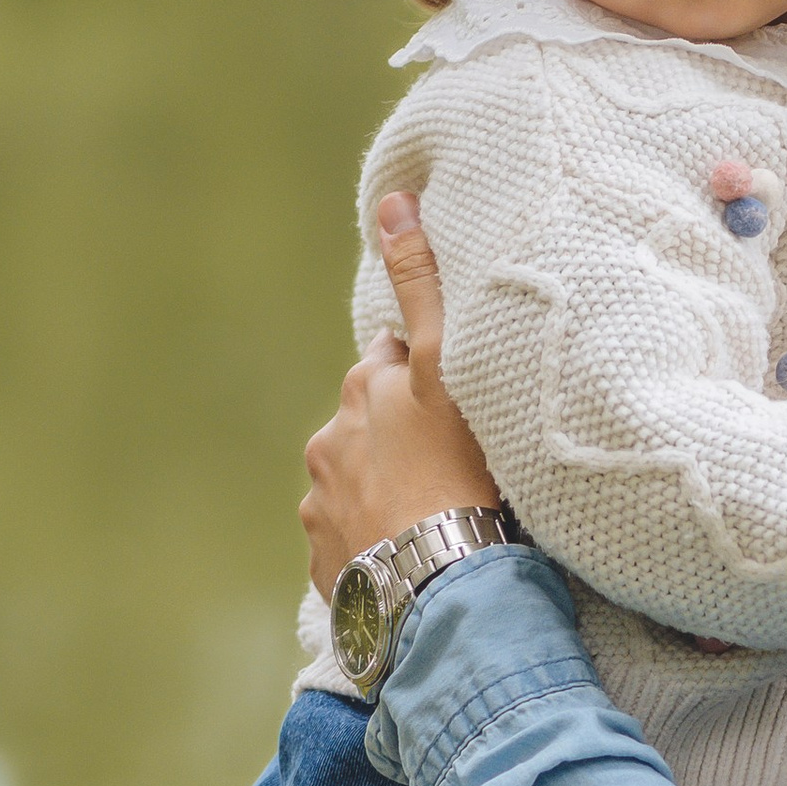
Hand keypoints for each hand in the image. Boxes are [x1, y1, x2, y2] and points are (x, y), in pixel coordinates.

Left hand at [301, 193, 500, 592]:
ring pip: (354, 476)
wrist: (440, 585)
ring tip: (432, 512)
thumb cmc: (464, 474)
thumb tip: (392, 200)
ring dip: (382, 483)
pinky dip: (368, 534)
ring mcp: (324, 498)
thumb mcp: (451, 371)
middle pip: (369, 417)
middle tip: (450, 457)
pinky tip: (407, 549)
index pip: (393, 355)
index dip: (421, 372)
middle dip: (396, 427)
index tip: (448, 396)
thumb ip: (423, 288)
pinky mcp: (322, 552)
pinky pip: (346, 534)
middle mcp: (334, 437)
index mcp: (369, 389)